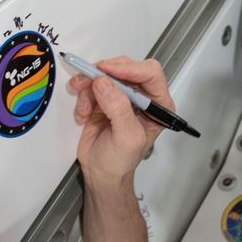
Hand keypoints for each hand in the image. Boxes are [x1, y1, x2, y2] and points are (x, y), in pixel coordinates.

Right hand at [68, 57, 173, 185]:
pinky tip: (83, 115)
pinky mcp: (102, 99)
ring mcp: (121, 96)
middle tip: (88, 82)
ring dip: (89, 87)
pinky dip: (83, 97)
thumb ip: (118, 108)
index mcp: (158, 104)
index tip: (107, 71)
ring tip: (84, 109)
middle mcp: (142, 96)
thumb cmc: (121, 161)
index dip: (129, 69)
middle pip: (125, 67)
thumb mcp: (126, 137)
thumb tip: (103, 82)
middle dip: (104, 74)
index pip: (150, 73)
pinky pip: (90, 85)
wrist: (101, 173)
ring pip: (104, 75)